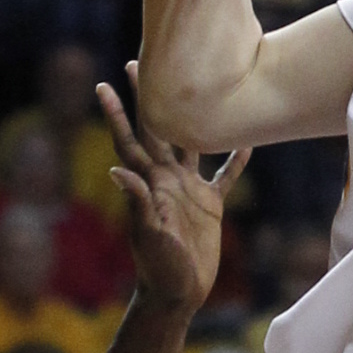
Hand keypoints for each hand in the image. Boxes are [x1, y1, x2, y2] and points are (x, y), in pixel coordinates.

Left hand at [98, 71, 245, 316]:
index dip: (117, 114)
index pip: (130, 140)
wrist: (179, 291)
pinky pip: (224, 175)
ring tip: (195, 85)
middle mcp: (167, 179)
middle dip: (147, 97)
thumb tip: (119, 170)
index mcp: (150, 183)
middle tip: (137, 61)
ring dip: (191, 116)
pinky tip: (248, 139)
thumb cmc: (158, 268)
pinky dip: (235, 159)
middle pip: (156, 129)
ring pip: (190, 144)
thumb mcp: (148, 235)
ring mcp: (189, 189)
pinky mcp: (210, 205)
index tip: (104, 85)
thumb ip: (138, 203)